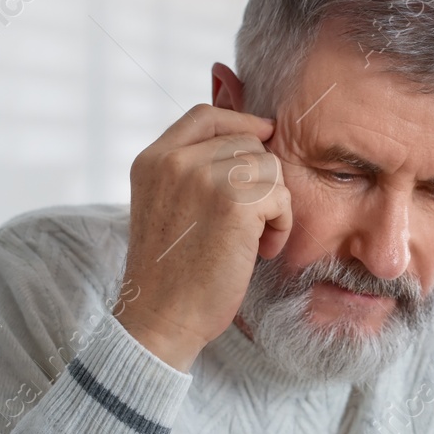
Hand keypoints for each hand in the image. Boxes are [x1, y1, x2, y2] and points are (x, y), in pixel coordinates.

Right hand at [118, 105, 292, 370]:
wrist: (161, 318)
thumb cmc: (171, 273)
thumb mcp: (167, 206)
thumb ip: (192, 172)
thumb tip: (250, 138)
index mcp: (152, 159)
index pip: (205, 116)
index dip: (241, 121)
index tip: (264, 138)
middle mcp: (174, 160)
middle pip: (247, 141)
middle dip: (260, 180)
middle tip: (248, 224)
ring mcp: (203, 177)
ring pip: (268, 167)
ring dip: (273, 204)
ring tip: (252, 240)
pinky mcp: (234, 201)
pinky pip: (281, 195)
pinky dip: (281, 225)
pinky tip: (259, 251)